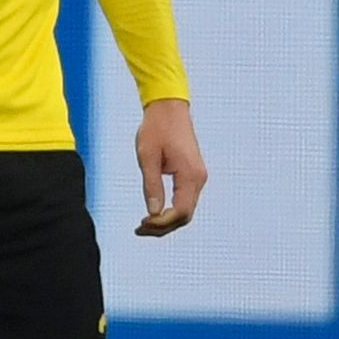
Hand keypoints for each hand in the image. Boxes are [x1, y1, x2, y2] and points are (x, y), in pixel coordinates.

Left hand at [132, 98, 206, 235]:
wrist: (168, 108)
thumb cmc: (156, 128)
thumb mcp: (147, 156)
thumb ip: (151, 185)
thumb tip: (153, 213)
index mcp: (190, 175)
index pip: (181, 212)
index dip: (162, 223)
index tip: (142, 223)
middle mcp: (198, 178)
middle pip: (185, 215)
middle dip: (163, 227)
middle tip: (139, 230)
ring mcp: (197, 176)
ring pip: (186, 210)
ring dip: (167, 220)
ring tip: (144, 225)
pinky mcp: (192, 174)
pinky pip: (185, 200)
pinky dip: (171, 210)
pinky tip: (154, 213)